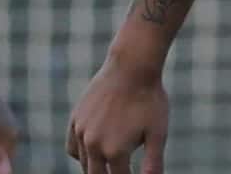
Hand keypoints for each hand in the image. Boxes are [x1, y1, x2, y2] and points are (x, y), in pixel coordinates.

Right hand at [67, 56, 168, 173]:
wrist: (132, 67)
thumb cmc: (149, 99)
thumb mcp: (158, 132)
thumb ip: (153, 163)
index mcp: (115, 152)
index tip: (132, 172)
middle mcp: (93, 145)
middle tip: (119, 170)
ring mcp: (81, 132)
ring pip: (84, 163)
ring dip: (96, 167)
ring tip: (110, 165)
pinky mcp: (75, 120)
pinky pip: (73, 148)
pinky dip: (82, 154)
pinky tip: (94, 151)